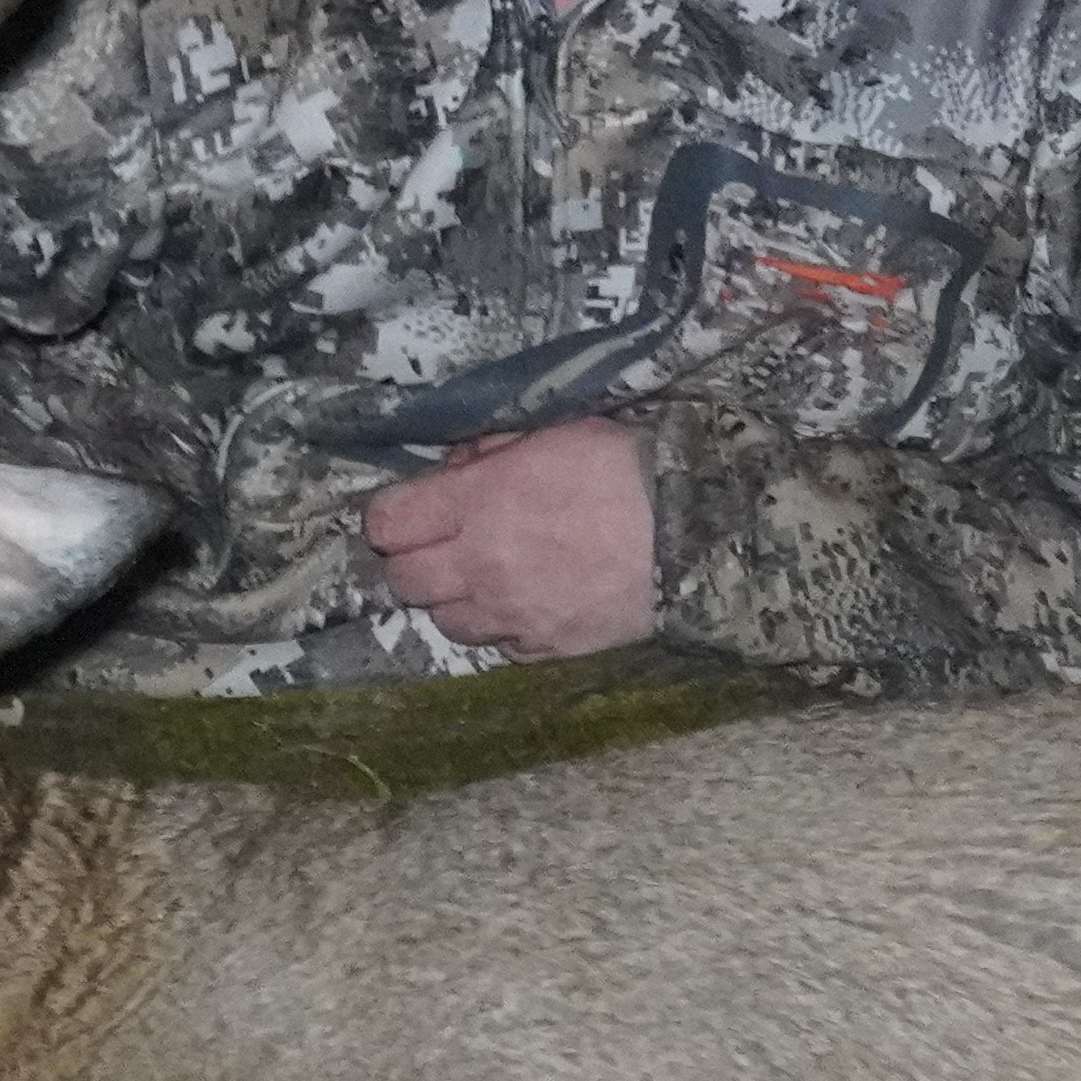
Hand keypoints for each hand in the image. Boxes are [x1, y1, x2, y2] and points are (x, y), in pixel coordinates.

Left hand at [358, 418, 665, 661]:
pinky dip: (500, 628)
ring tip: (484, 576)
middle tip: (443, 542)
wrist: (694, 534)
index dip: (391, 516)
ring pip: (445, 622)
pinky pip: (497, 648)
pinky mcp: (546, 649)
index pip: (386, 524)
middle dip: (415, 559)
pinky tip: (524, 603)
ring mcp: (512, 615)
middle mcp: (481, 567)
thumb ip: (492, 448)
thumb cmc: (625, 470)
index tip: (410, 509)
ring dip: (454, 599)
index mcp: (476, 505)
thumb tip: (456, 465)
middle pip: (403, 581)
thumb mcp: (554, 432)